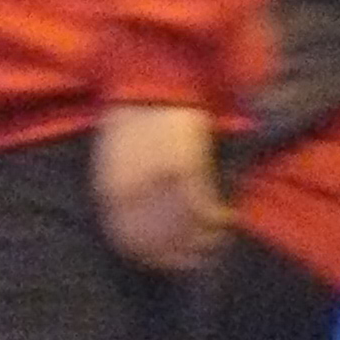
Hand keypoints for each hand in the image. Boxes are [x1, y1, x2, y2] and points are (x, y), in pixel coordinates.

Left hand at [93, 103, 226, 270]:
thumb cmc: (134, 115)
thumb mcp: (115, 157)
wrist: (152, 77)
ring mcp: (159, 182)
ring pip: (185, 230)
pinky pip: (205, 207)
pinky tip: (229, 218)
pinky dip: (219, 218)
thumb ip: (124, 188)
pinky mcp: (186, 168)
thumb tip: (143, 217)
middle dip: (182, 255)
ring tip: (219, 239)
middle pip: (159, 242)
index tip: (171, 262)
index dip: (153, 257)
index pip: (128, 241)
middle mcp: (132, 193)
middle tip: (201, 257)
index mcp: (110, 190)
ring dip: (205, 241)